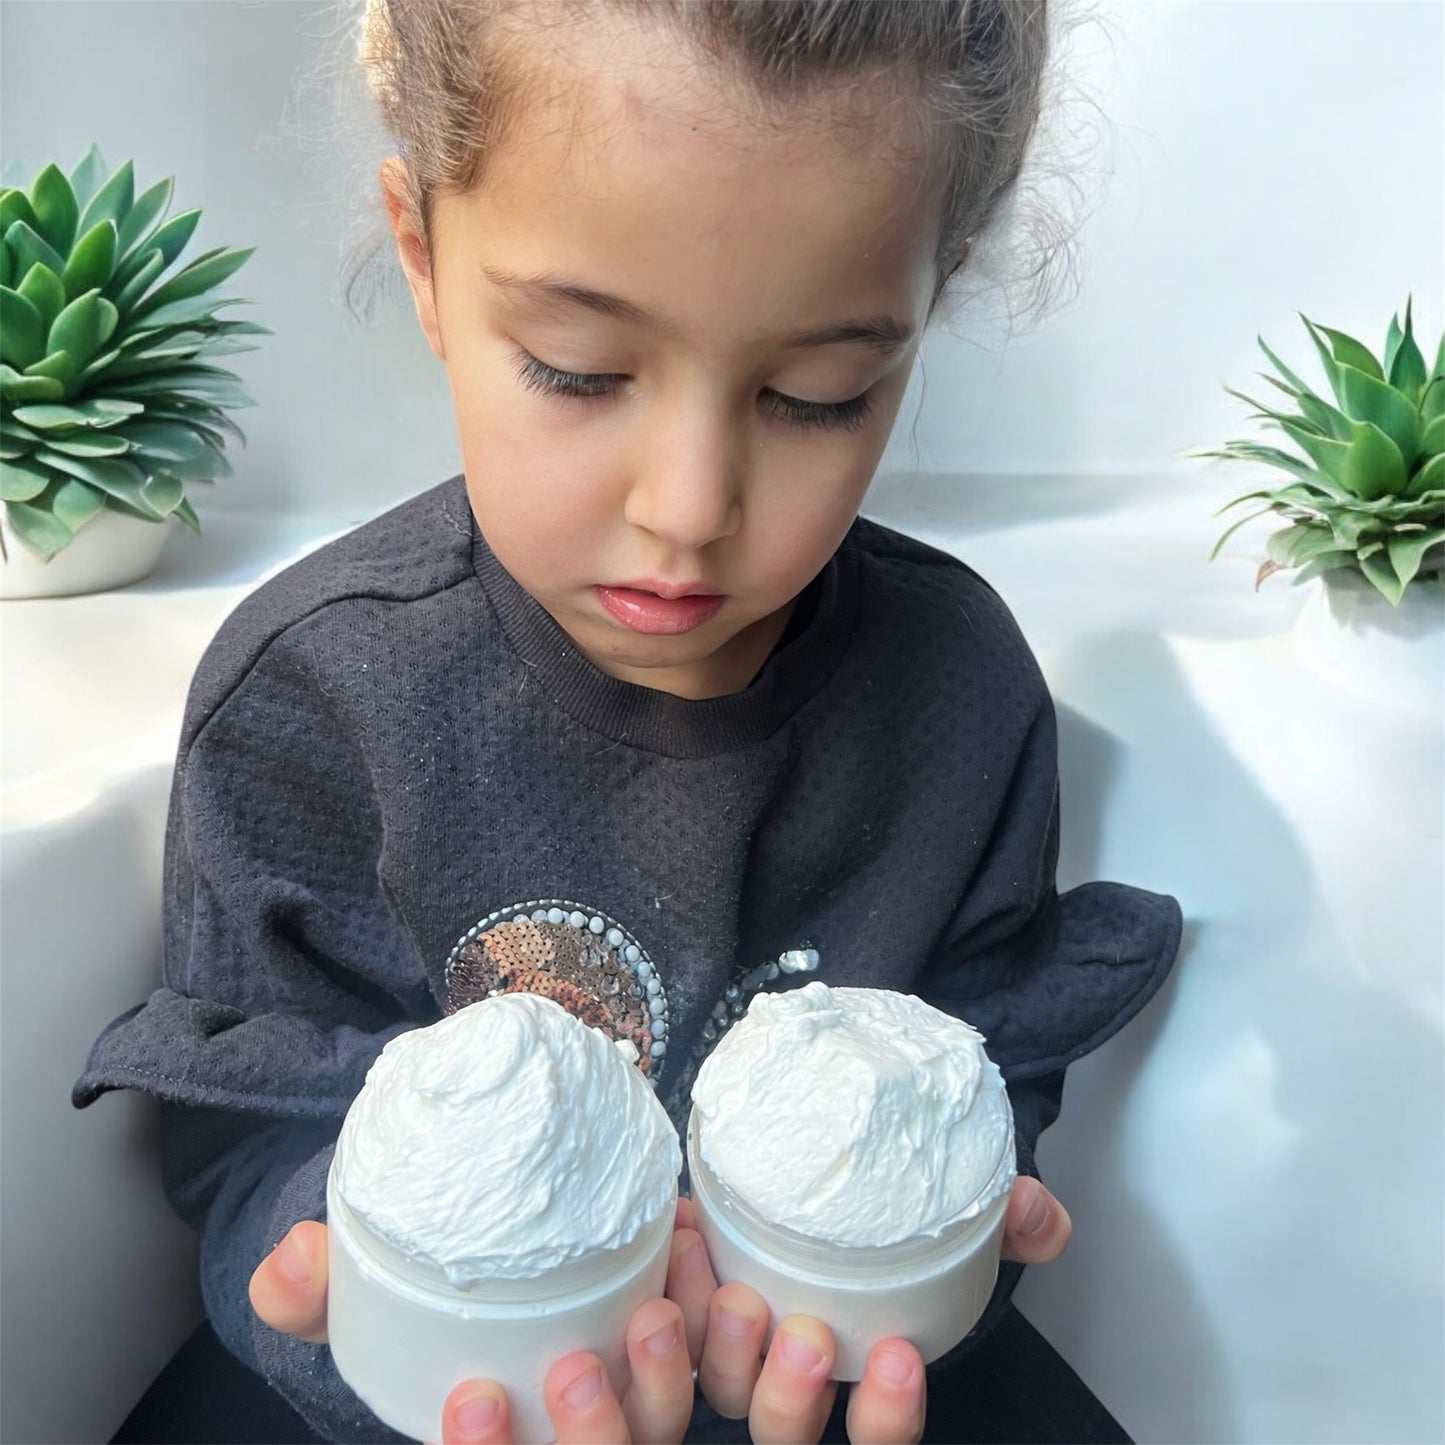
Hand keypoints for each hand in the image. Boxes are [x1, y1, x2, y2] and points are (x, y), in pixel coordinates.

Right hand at [248, 1221, 693, 1442]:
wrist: (496, 1244)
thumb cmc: (424, 1293)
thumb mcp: (364, 1294)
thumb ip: (321, 1290)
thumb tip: (289, 1265)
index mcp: (495, 1438)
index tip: (470, 1399)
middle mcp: (573, 1437)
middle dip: (598, 1435)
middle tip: (573, 1366)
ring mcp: (635, 1406)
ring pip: (670, 1429)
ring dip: (675, 1378)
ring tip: (663, 1308)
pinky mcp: (688, 1353)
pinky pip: (731, 1372)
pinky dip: (730, 1331)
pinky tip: (704, 1256)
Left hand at [664, 1176, 1070, 1444]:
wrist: (772, 1158)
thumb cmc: (856, 1207)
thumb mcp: (936, 1212)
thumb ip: (993, 1219)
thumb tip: (1040, 1218)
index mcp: (848, 1370)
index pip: (875, 1438)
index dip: (885, 1417)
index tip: (900, 1357)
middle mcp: (780, 1382)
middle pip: (778, 1435)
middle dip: (787, 1397)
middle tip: (802, 1332)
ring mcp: (717, 1359)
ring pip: (702, 1401)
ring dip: (699, 1358)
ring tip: (699, 1297)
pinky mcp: (662, 1326)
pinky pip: (642, 1351)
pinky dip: (652, 1312)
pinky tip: (673, 1243)